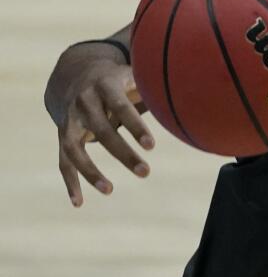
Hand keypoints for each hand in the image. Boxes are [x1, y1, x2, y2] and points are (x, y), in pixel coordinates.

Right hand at [47, 45, 153, 206]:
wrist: (77, 74)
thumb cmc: (119, 80)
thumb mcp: (135, 75)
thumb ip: (157, 84)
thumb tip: (195, 89)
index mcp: (106, 86)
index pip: (120, 107)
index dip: (135, 126)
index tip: (152, 146)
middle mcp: (83, 103)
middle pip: (101, 130)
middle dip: (122, 153)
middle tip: (145, 172)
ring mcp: (69, 120)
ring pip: (75, 149)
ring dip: (90, 172)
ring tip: (110, 191)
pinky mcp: (63, 136)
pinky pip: (64, 162)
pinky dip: (70, 182)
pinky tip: (79, 203)